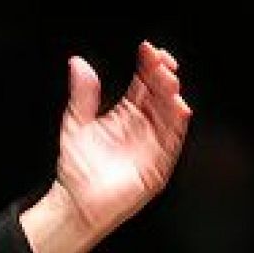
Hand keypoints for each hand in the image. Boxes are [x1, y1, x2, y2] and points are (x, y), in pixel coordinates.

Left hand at [22, 40, 192, 252]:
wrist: (76, 203)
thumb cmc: (76, 168)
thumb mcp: (76, 124)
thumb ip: (82, 94)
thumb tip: (78, 63)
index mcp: (125, 114)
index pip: (143, 84)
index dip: (148, 66)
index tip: (147, 50)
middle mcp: (143, 126)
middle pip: (160, 95)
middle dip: (164, 76)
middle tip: (161, 61)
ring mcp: (152, 143)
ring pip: (169, 114)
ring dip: (172, 95)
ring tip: (169, 79)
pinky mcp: (158, 164)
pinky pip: (172, 141)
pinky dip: (176, 125)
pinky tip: (177, 108)